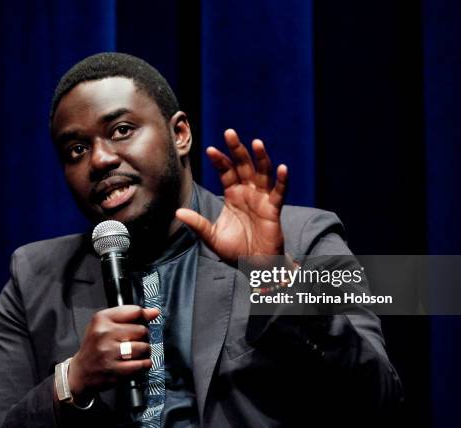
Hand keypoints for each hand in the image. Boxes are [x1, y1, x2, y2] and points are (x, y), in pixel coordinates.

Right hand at [67, 305, 158, 397]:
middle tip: (134, 341)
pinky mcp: (115, 370)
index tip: (142, 323)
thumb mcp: (105, 324)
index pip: (135, 311)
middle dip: (143, 336)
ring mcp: (109, 353)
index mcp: (101, 319)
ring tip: (136, 353)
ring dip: (145, 351)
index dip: (143, 318)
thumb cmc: (96, 345)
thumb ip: (130, 315)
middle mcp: (104, 334)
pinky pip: (141, 364)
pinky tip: (139, 363)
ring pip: (144, 347)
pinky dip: (145, 364)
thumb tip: (155, 312)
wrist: (80, 372)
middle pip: (142, 330)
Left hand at [176, 129, 287, 263]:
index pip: (225, 172)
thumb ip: (198, 223)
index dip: (219, 161)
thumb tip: (178, 212)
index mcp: (232, 195)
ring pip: (262, 173)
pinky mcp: (273, 209)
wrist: (254, 265)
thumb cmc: (234, 250)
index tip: (210, 150)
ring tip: (256, 143)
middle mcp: (247, 192)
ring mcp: (261, 199)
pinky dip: (282, 180)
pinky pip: (279, 192)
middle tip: (229, 132)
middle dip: (237, 149)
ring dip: (260, 158)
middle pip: (243, 166)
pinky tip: (282, 168)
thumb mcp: (211, 236)